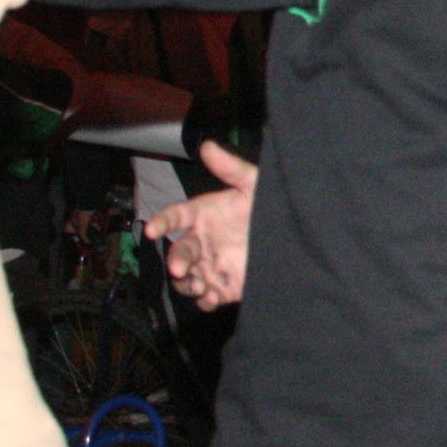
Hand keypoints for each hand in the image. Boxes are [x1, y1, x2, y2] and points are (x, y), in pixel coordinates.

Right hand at [146, 140, 256, 311]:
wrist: (293, 236)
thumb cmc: (267, 206)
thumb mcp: (254, 184)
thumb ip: (231, 168)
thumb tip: (207, 146)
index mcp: (202, 214)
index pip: (175, 217)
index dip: (162, 222)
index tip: (152, 230)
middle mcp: (202, 241)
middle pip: (179, 252)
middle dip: (175, 260)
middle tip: (179, 268)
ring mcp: (211, 265)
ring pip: (187, 278)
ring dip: (186, 283)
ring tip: (198, 285)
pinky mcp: (224, 286)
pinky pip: (207, 297)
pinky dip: (205, 300)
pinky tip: (211, 298)